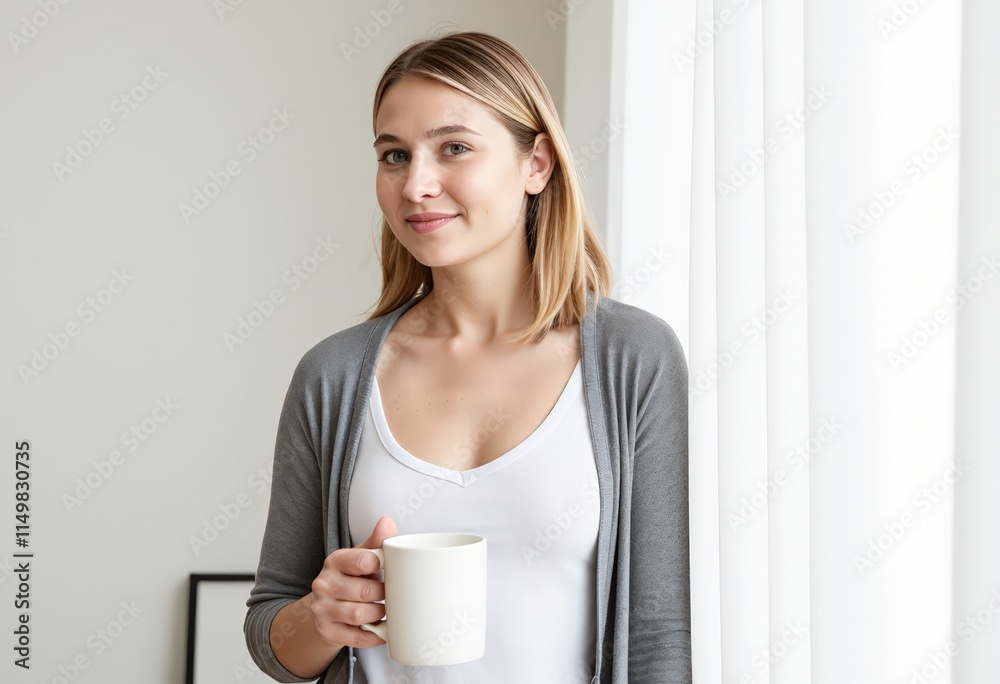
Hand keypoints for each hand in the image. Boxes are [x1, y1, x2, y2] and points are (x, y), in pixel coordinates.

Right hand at [306, 515, 397, 648]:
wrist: (326, 606)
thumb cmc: (351, 577)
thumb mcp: (361, 556)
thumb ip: (376, 541)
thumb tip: (387, 521)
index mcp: (335, 561)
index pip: (362, 560)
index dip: (379, 566)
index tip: (386, 568)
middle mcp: (324, 584)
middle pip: (364, 591)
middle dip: (383, 594)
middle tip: (390, 594)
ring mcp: (322, 608)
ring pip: (358, 615)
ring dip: (378, 615)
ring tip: (383, 611)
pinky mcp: (326, 631)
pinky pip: (355, 637)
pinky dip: (373, 636)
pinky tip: (381, 631)